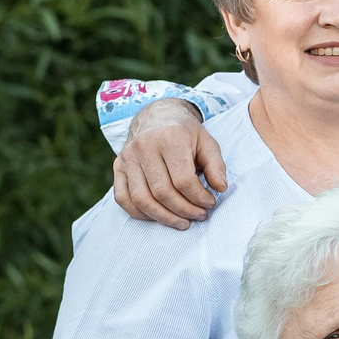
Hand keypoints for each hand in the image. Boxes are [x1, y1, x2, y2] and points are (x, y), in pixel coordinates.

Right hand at [113, 99, 226, 228]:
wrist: (156, 116)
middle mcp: (144, 146)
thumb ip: (216, 166)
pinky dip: (140, 213)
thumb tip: (220, 188)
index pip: (183, 180)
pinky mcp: (118, 167)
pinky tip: (159, 217)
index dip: (198, 198)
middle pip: (162, 192)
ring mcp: (127, 157)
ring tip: (182, 222)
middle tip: (199, 216)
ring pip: (141, 199)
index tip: (209, 203)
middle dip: (184, 210)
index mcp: (169, 138)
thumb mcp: (207, 142)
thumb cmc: (184, 133)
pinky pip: (123, 198)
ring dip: (164, 217)